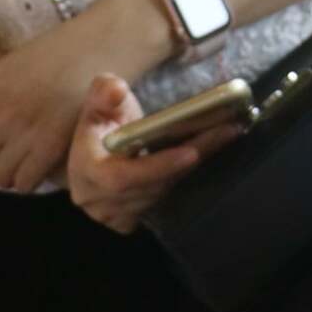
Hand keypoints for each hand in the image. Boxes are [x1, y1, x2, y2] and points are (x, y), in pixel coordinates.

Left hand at [0, 15, 100, 191]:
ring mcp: (26, 129)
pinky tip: (41, 165)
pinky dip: (30, 179)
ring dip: (11, 172)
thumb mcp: (7, 71)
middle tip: (8, 150)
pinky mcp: (53, 144)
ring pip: (0, 176)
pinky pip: (26, 181)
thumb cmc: (55, 56)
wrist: (99, 43)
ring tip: (27, 156)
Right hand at [68, 75, 240, 233]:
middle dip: (190, 161)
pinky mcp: (129, 221)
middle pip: (152, 187)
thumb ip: (104, 92)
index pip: (121, 177)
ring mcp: (114, 215)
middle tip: (226, 132)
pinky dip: (186, 178)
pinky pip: (165, 202)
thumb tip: (116, 90)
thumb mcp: (98, 101)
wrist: (90, 155)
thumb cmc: (98, 125)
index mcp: (85, 170)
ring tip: (226, 134)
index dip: (157, 168)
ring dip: (194, 167)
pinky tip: (208, 154)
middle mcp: (97, 199)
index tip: (190, 153)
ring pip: (162, 195)